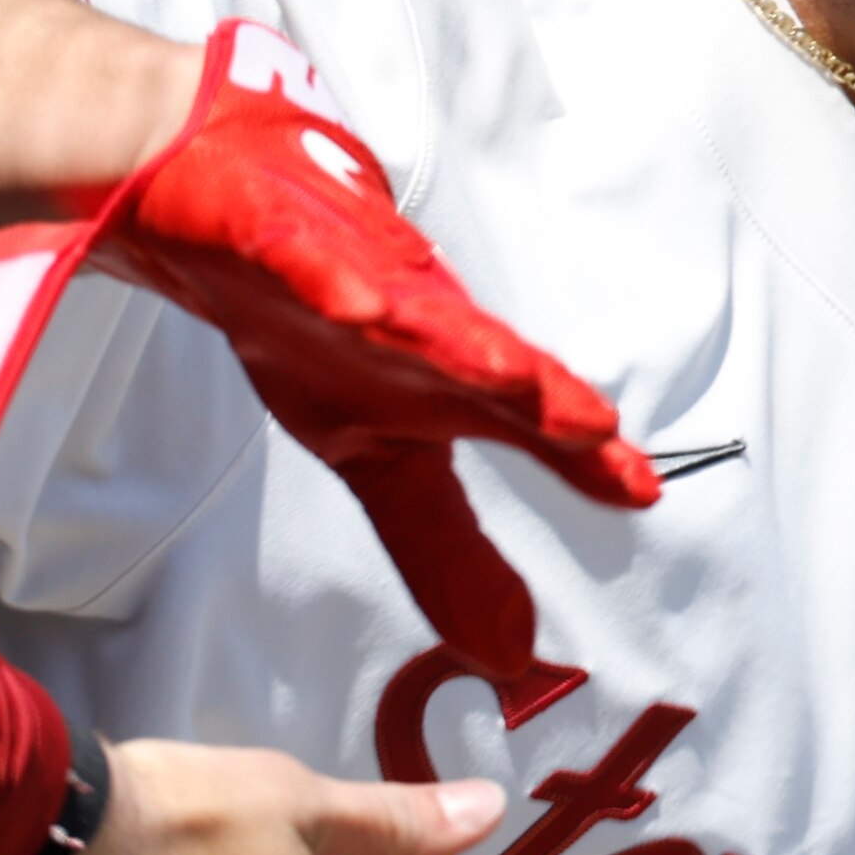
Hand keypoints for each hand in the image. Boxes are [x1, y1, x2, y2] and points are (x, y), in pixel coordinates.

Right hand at [4, 24, 659, 509]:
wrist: (210, 200)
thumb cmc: (310, 329)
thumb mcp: (375, 457)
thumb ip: (445, 550)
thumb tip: (512, 655)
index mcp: (438, 378)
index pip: (526, 422)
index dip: (584, 460)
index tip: (644, 494)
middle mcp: (414, 323)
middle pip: (488, 362)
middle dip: (543, 395)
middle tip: (598, 433)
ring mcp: (350, 274)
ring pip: (415, 311)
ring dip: (462, 343)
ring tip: (512, 378)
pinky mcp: (282, 239)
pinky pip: (308, 265)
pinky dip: (336, 286)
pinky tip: (360, 310)